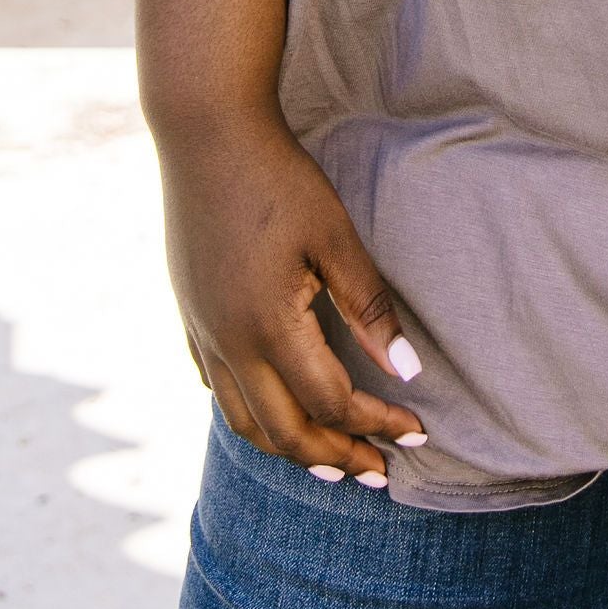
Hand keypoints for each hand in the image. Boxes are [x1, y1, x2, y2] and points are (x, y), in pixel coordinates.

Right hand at [157, 109, 426, 481]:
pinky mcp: (189, 318)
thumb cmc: (279, 179)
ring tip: (332, 462)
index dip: (378, 424)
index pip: (332, 403)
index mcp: (269, 327)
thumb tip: (408, 371)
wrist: (205, 135)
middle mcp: (229, 344)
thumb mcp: (335, 237)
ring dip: (292, 449)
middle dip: (337, 458)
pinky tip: (272, 414)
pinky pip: (218, 390)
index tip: (418, 432)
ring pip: (245, 423)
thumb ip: (370, 307)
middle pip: (286, 433)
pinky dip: (251, 416)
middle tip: (380, 473)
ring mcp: (202, 334)